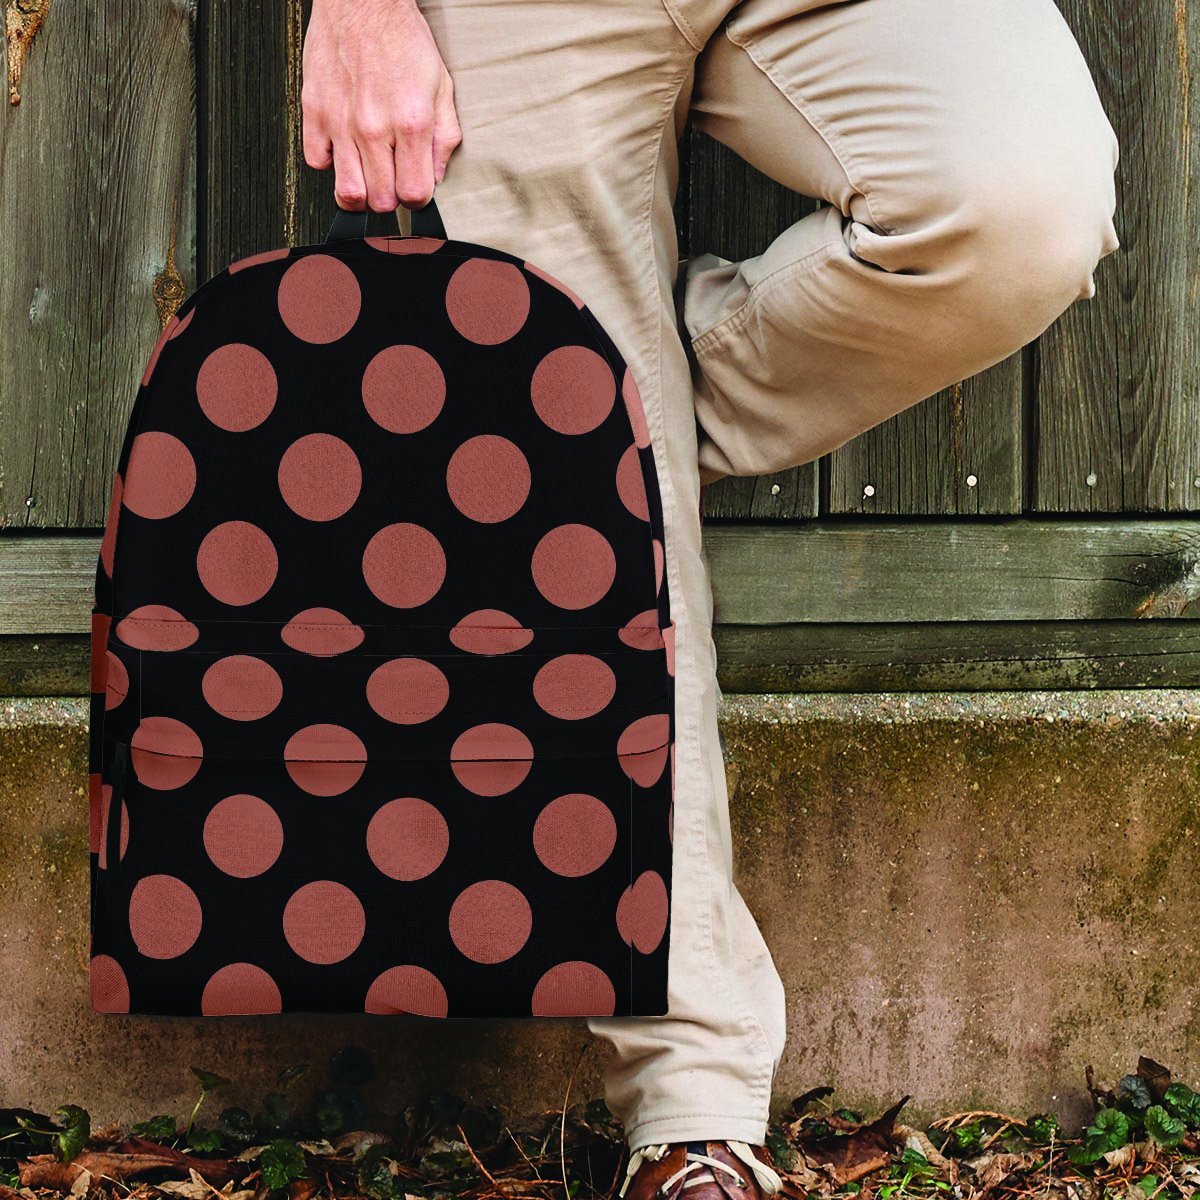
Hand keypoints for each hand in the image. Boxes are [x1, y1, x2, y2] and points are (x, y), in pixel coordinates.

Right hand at [302, 0, 461, 211]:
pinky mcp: (314, 111)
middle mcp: (374, 127)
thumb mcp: (441, 87)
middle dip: (390, 198)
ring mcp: (341, 122)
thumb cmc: (401, 39)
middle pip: (381, 201)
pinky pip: (316, 161)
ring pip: (347, 192)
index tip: (415, 189)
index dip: (417, 199)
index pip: (414, 194)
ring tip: (367, 177)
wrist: (362, 1)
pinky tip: (343, 150)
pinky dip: (329, 163)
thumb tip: (437, 175)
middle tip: (391, 180)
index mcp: (411, 123)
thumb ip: (444, 137)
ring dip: (360, 192)